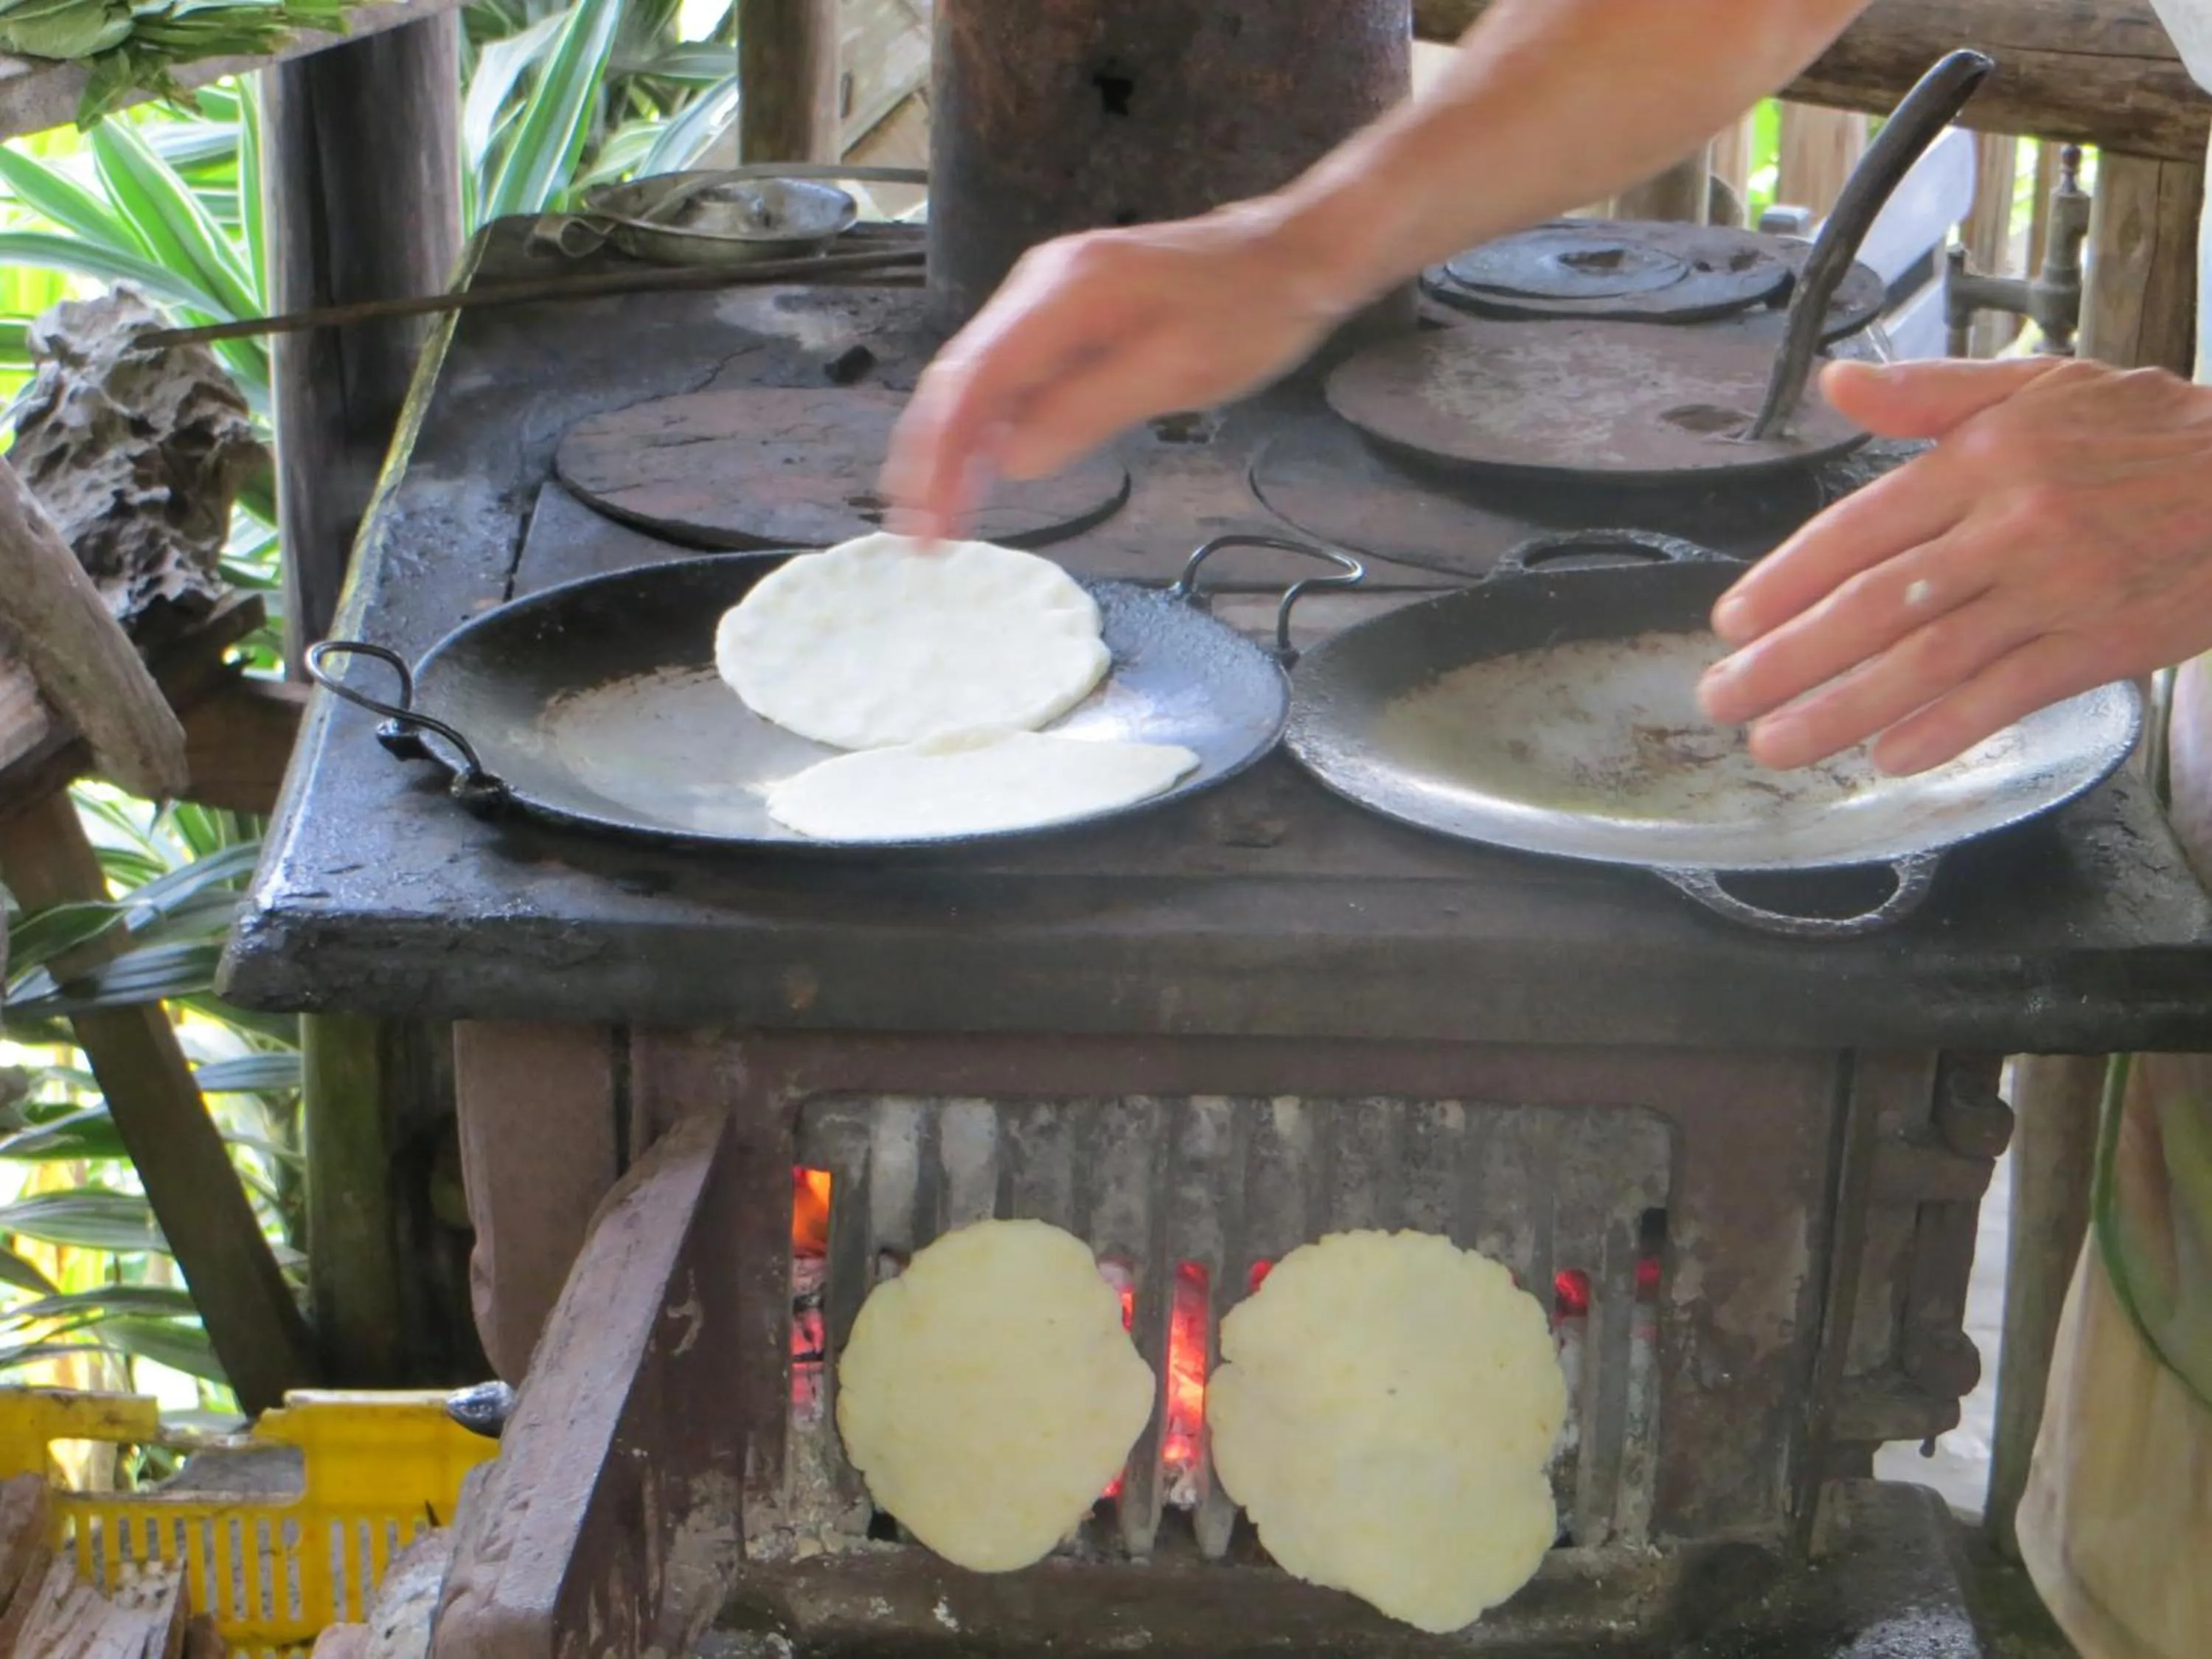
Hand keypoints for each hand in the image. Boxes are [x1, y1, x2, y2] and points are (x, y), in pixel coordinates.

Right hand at [882, 202, 1350, 538]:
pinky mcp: (1063, 312)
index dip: (939, 456)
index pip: (973, 381)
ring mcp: (1046, 295)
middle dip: (929, 459)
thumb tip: (1010, 460)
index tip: (927, 522)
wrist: (1288, 255)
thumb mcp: (1176, 373)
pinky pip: (1008, 371)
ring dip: (951, 448)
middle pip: (958, 378)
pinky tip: (981, 471)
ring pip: (975, 377)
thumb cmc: (1247, 311)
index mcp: (1063, 293)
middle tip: (918, 535)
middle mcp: (1039, 285)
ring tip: (938, 517)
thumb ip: (1086, 411)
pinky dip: (987, 425)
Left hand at [1697, 355, 2211, 773]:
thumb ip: (1929, 394)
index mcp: (1984, 461)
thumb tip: (1836, 383)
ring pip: (1926, 659)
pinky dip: (1945, 728)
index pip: (1858, 530)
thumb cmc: (2148, 433)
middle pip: (1874, 605)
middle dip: (1787, 660)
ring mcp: (2056, 589)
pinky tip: (1888, 755)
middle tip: (1721, 699)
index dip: (1786, 582)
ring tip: (1776, 742)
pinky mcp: (2102, 642)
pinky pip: (2007, 693)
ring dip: (1842, 708)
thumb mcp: (2042, 386)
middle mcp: (2010, 525)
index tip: (1731, 624)